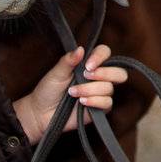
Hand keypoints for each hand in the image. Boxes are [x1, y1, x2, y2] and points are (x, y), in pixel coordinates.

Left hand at [13, 44, 128, 143]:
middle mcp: (98, 78)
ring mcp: (101, 93)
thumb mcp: (56, 73)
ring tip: (73, 93)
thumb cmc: (48, 91)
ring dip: (90, 89)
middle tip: (86, 75)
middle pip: (119, 72)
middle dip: (104, 73)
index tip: (88, 65)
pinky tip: (82, 102)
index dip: (100, 57)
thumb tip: (80, 49)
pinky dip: (94, 101)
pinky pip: (107, 103)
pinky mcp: (100, 108)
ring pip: (109, 88)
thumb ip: (68, 61)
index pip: (105, 53)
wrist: (41, 113)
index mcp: (89, 64)